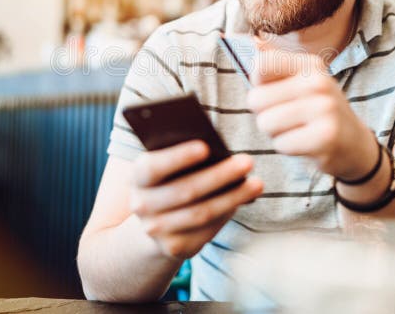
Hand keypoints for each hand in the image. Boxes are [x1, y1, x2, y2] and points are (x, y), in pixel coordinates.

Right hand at [130, 140, 263, 259]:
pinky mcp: (175, 248)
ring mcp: (157, 230)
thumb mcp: (169, 165)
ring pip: (201, 213)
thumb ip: (185, 154)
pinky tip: (244, 199)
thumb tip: (220, 150)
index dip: (177, 157)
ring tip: (256, 183)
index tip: (205, 146)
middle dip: (219, 176)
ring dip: (232, 197)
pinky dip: (227, 212)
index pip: (153, 167)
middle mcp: (142, 206)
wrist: (153, 220)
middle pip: (185, 190)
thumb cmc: (171, 179)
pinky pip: (207, 230)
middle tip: (248, 161)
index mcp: (138, 177)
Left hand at [247, 46, 376, 178]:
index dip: (258, 84)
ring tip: (297, 129)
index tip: (273, 91)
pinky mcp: (325, 137)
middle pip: (256, 100)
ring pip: (266, 123)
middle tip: (288, 117)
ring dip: (275, 132)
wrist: (354, 143)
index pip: (260, 65)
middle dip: (265, 114)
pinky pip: (281, 144)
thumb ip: (270, 60)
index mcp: (310, 65)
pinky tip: (305, 142)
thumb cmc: (317, 109)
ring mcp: (324, 109)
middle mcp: (319, 82)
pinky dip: (288, 147)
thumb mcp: (300, 81)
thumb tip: (237, 37)